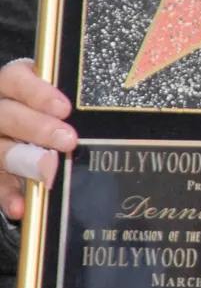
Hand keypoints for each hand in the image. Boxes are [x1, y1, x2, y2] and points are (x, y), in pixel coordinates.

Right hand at [0, 61, 73, 221]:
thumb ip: (65, 104)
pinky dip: (8, 195)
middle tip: (69, 140)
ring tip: (49, 173)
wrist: (26, 127)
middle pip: (8, 116)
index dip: (38, 93)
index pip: (17, 81)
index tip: (65, 108)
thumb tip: (103, 114)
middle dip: (38, 129)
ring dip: (25, 162)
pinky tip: (20, 207)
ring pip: (0, 150)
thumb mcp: (53, 99)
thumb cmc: (47, 109)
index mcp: (11, 85)